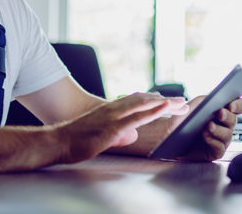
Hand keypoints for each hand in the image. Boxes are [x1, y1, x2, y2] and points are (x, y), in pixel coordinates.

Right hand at [54, 93, 188, 163]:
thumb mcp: (101, 137)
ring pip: (143, 104)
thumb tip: (132, 135)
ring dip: (164, 102)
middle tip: (182, 101)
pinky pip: (137, 117)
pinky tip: (164, 107)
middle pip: (144, 100)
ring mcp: (113, 116)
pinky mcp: (112, 127)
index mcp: (110, 110)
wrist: (59, 141)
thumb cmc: (76, 141)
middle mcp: (113, 109)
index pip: (136, 102)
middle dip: (165, 100)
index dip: (154, 100)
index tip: (168, 101)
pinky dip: (152, 110)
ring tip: (180, 102)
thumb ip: (118, 134)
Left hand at [175, 96, 241, 161]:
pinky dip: (213, 140)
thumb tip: (208, 99)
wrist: (170, 137)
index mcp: (222, 111)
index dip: (240, 104)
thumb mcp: (189, 107)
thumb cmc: (181, 121)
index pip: (240, 106)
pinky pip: (219, 147)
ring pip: (228, 134)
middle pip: (234, 120)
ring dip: (219, 129)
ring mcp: (220, 139)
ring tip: (209, 126)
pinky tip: (204, 135)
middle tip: (220, 113)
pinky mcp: (215, 151)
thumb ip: (199, 101)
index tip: (231, 104)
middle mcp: (224, 125)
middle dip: (228, 116)